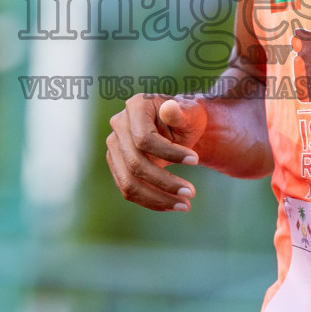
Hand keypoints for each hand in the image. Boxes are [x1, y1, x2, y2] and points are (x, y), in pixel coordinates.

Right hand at [105, 94, 208, 211]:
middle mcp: (119, 124)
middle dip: (165, 182)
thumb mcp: (191, 113)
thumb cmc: (187, 118)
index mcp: (136, 106)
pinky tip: (172, 205)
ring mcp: (114, 146)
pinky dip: (150, 201)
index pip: (144, 138)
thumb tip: (169, 109)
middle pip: (135, 163)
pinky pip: (128, 190)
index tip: (196, 161)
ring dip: (157, 198)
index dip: (169, 153)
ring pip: (128, 182)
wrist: (179, 128)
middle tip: (191, 193)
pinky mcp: (116, 164)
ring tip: (185, 205)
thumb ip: (181, 112)